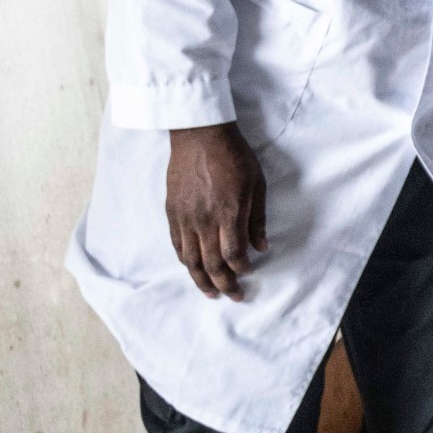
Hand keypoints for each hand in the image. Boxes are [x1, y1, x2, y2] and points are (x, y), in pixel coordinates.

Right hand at [166, 123, 265, 300]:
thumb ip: (257, 219)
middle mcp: (203, 220)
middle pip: (211, 263)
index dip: (241, 269)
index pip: (233, 254)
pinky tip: (193, 269)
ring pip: (190, 259)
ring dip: (201, 280)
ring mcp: (184, 217)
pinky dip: (185, 260)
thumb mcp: (257, 185)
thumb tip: (261, 247)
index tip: (248, 272)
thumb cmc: (234, 157)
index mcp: (228, 213)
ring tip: (210, 293)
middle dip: (224, 284)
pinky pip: (177, 244)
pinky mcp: (172, 212)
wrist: (199, 136)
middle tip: (234, 296)